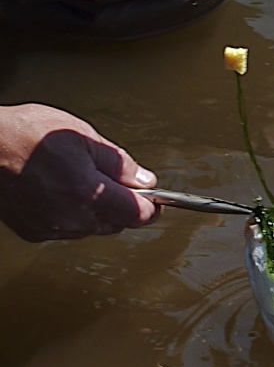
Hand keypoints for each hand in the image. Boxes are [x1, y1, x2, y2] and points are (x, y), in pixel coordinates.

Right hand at [0, 104, 158, 241]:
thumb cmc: (23, 134)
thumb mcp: (82, 135)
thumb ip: (119, 163)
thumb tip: (145, 181)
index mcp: (87, 192)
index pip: (138, 214)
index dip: (152, 207)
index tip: (156, 200)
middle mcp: (70, 217)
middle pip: (116, 223)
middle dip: (121, 204)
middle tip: (109, 177)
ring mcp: (51, 228)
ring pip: (92, 227)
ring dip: (95, 209)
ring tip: (74, 177)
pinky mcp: (34, 232)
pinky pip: (67, 228)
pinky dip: (71, 213)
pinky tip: (56, 189)